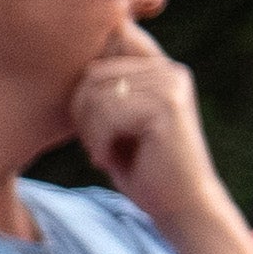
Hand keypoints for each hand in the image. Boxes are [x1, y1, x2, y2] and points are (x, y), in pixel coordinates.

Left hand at [63, 33, 214, 232]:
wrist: (182, 208)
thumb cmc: (145, 171)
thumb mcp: (118, 126)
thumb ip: (103, 94)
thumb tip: (71, 64)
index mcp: (160, 69)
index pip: (111, 45)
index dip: (86, 83)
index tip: (94, 124)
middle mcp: (170, 70)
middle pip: (93, 73)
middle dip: (82, 113)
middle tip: (95, 145)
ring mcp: (171, 85)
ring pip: (97, 94)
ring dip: (90, 131)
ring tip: (103, 153)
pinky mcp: (168, 106)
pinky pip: (107, 113)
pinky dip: (98, 142)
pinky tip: (108, 161)